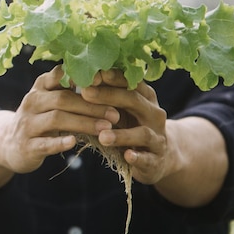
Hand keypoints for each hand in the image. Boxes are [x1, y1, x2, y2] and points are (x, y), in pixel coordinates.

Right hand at [0, 65, 118, 192]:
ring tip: (105, 128)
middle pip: (63, 99)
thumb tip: (105, 76)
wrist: (9, 145)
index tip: (106, 81)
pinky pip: (44, 143)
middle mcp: (32, 101)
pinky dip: (59, 143)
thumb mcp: (50, 100)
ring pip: (56, 119)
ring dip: (83, 123)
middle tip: (115, 114)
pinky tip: (74, 142)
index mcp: (41, 86)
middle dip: (91, 106)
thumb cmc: (40, 119)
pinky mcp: (27, 146)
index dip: (84, 78)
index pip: (62, 76)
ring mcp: (27, 124)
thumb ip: (71, 89)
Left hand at [80, 69, 170, 183]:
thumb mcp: (121, 110)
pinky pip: (148, 158)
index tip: (89, 73)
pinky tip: (127, 156)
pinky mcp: (156, 159)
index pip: (130, 81)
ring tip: (102, 136)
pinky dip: (138, 157)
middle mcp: (154, 113)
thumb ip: (106, 96)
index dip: (110, 76)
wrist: (157, 158)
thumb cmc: (131, 128)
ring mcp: (157, 137)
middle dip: (109, 96)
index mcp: (145, 97)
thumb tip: (77, 80)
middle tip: (86, 93)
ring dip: (122, 134)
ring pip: (142, 133)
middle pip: (134, 101)